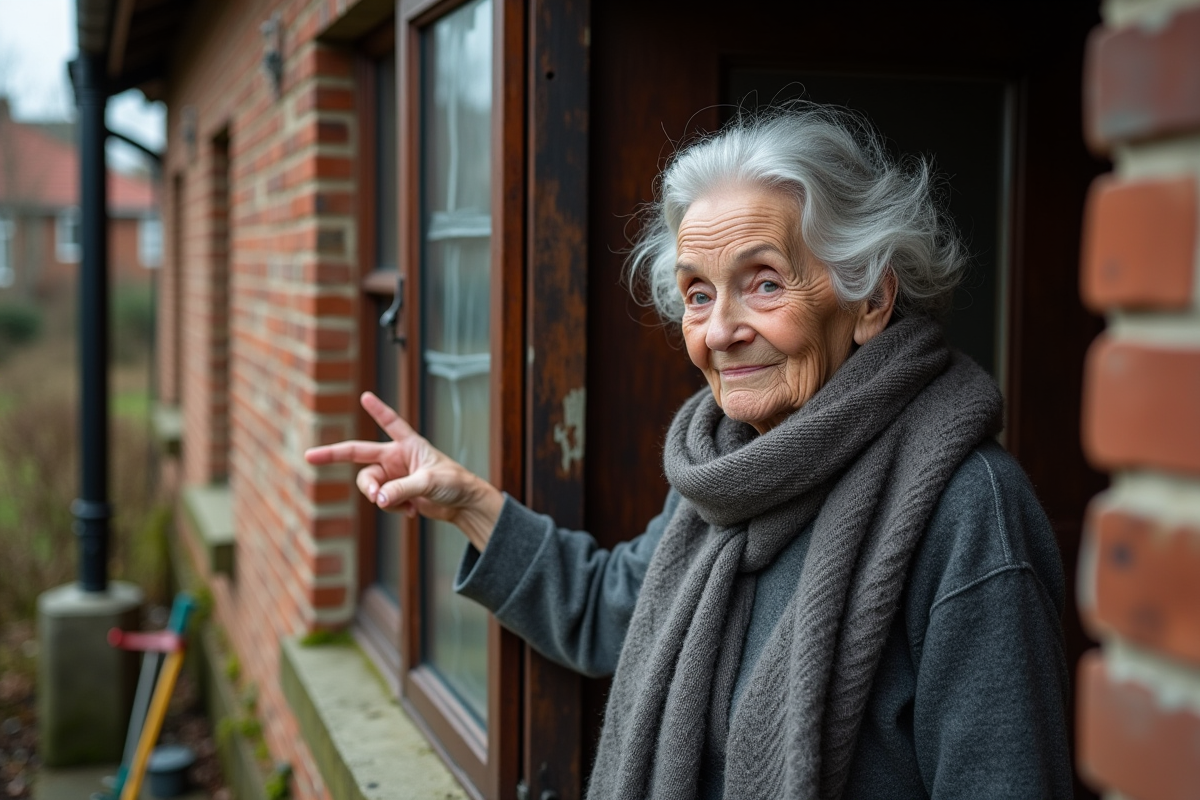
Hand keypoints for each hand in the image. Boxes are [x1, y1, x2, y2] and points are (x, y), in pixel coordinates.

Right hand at [303, 392, 502, 550]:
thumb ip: (401, 489)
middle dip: (332, 454)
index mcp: (408, 444)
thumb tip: (377, 499)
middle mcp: (396, 458)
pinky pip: (381, 502)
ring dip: (380, 497)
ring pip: (370, 486)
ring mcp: (393, 477)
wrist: (463, 505)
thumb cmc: (454, 483)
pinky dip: (393, 508)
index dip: (377, 409)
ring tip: (403, 505)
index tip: (366, 396)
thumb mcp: (428, 483)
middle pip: (358, 455)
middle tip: (309, 456)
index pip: (390, 422)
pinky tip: (412, 511)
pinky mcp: (395, 494)